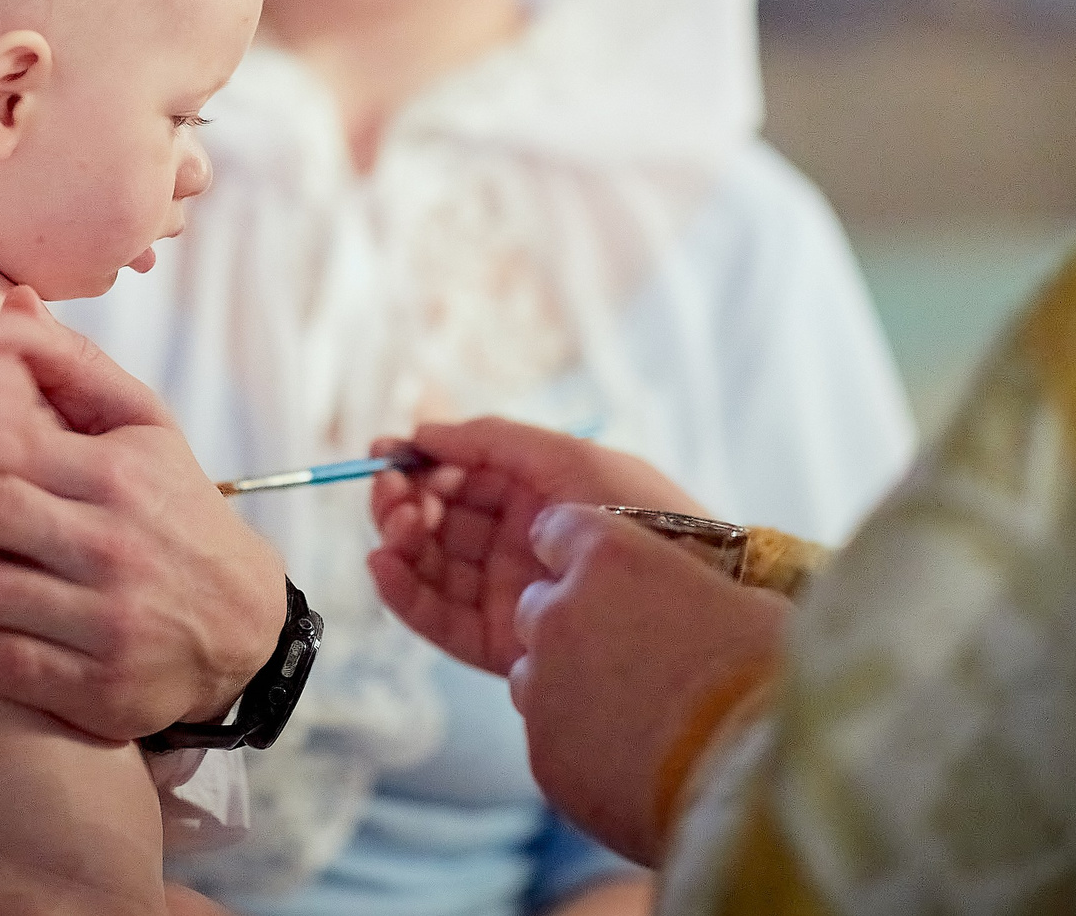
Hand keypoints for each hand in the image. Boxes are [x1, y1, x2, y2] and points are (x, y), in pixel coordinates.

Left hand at [0, 289, 287, 739]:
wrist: (244, 626)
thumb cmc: (177, 511)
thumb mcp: (148, 431)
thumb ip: (76, 370)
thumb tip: (9, 304)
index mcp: (119, 473)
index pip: (13, 441)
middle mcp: (111, 543)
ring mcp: (103, 618)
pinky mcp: (95, 684)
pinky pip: (3, 663)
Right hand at [0, 296, 59, 512]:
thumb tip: (32, 330)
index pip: (8, 327)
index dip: (42, 344)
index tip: (65, 366)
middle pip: (18, 373)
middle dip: (30, 401)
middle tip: (33, 427)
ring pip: (21, 407)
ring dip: (29, 430)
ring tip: (20, 448)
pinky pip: (15, 441)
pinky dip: (24, 455)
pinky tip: (17, 468)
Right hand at [367, 417, 703, 672]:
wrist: (691, 588)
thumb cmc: (638, 510)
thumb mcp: (568, 457)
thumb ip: (492, 440)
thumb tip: (424, 432)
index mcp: (534, 493)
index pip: (459, 477)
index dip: (419, 464)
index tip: (385, 453)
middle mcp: (515, 541)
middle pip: (438, 521)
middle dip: (406, 501)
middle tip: (394, 494)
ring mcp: (507, 592)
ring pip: (433, 566)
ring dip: (402, 542)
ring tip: (399, 525)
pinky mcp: (501, 643)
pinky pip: (439, 617)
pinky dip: (404, 593)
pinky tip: (385, 564)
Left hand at [510, 504, 787, 866]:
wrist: (748, 775)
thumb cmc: (763, 677)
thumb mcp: (746, 603)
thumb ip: (694, 589)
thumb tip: (704, 601)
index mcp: (609, 556)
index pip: (558, 528)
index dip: (579, 551)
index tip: (600, 572)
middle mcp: (560, 612)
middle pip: (539, 604)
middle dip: (571, 622)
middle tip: (625, 652)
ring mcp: (543, 686)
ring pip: (532, 673)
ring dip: (566, 684)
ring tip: (627, 711)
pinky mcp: (543, 753)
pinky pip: (548, 737)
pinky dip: (577, 743)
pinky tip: (628, 757)